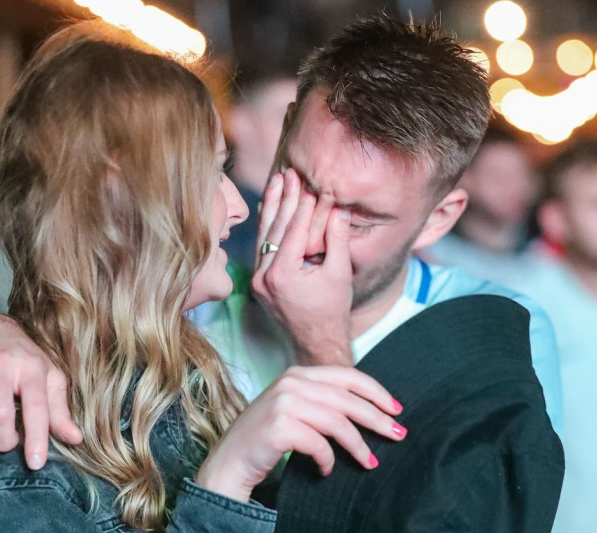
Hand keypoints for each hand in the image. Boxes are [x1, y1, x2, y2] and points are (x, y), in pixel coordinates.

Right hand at [0, 314, 81, 490]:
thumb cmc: (24, 357)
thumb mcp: (48, 375)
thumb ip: (59, 408)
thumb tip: (75, 439)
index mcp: (31, 366)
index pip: (35, 404)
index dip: (36, 435)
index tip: (35, 463)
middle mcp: (0, 366)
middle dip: (2, 440)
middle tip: (8, 453)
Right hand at [195, 366, 405, 501]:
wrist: (229, 462)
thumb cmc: (267, 438)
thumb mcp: (295, 409)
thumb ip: (323, 401)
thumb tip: (368, 409)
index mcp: (298, 373)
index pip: (347, 376)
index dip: (375, 392)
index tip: (396, 409)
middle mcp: (291, 382)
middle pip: (347, 399)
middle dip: (377, 418)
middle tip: (398, 435)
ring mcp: (284, 402)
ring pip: (338, 422)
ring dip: (358, 445)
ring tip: (370, 462)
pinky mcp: (279, 426)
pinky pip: (319, 444)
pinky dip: (328, 460)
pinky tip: (327, 470)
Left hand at [253, 169, 353, 365]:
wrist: (316, 341)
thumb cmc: (332, 310)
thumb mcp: (339, 273)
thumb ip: (337, 239)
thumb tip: (339, 208)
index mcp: (281, 275)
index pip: (292, 231)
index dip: (302, 207)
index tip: (309, 184)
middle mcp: (263, 277)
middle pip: (274, 229)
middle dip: (284, 200)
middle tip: (289, 174)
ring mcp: (257, 279)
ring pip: (263, 236)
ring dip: (272, 207)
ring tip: (277, 181)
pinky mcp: (258, 280)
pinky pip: (261, 247)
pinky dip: (267, 226)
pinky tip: (268, 205)